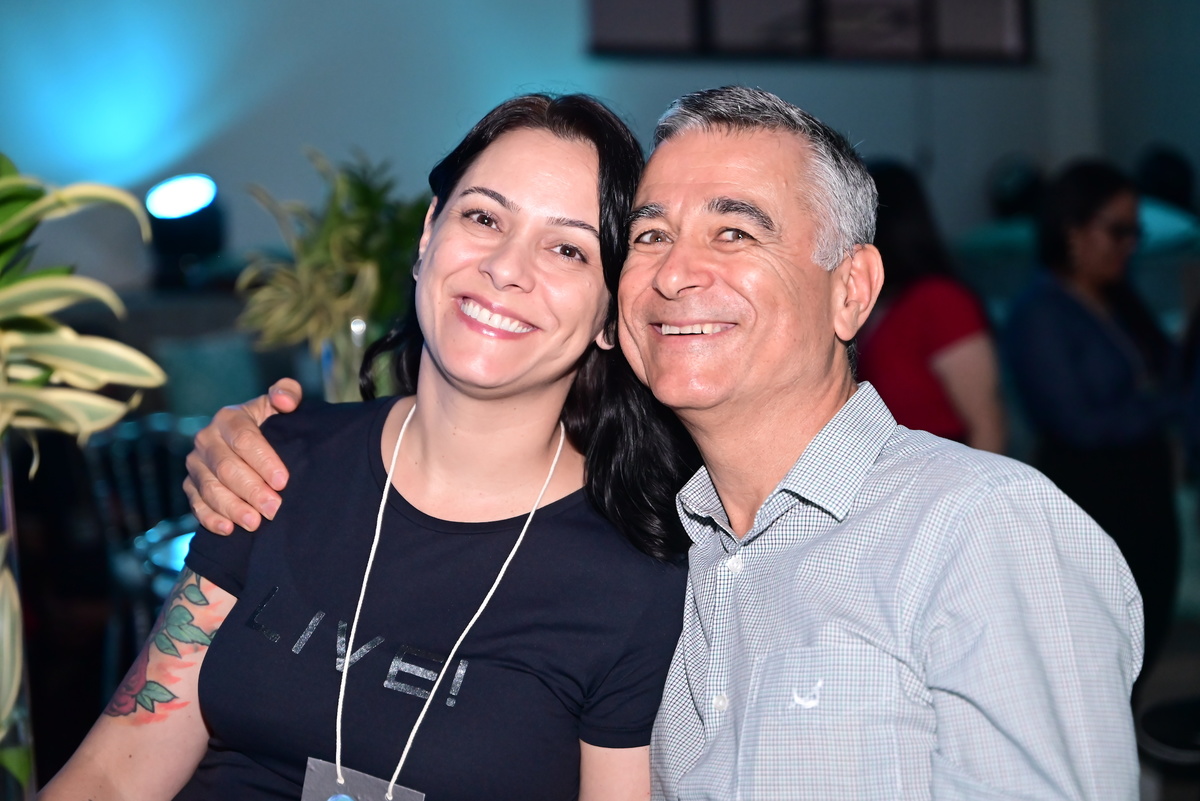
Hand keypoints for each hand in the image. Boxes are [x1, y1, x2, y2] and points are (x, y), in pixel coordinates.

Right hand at [182, 378, 302, 534]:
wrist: (254, 442)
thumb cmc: (272, 424)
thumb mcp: (282, 405)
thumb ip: (288, 393)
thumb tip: (285, 400)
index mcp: (229, 417)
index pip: (244, 440)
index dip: (264, 461)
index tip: (283, 481)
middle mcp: (207, 439)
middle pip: (226, 468)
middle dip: (251, 490)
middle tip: (274, 508)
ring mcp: (196, 464)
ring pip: (210, 488)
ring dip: (232, 507)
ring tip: (255, 523)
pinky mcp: (190, 485)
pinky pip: (196, 504)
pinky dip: (210, 518)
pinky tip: (228, 529)